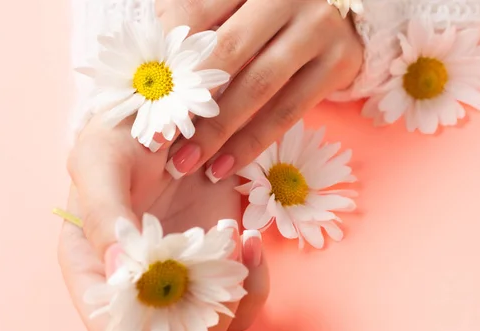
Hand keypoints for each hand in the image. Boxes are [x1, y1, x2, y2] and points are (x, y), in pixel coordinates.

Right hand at [60, 117, 268, 330]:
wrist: (170, 113)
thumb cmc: (119, 135)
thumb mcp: (99, 161)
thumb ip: (103, 214)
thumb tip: (124, 271)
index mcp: (96, 265)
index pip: (111, 326)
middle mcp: (141, 278)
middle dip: (202, 318)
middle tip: (221, 267)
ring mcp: (185, 270)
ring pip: (213, 320)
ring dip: (234, 293)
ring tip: (239, 238)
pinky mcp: (221, 257)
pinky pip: (243, 291)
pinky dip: (254, 275)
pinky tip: (251, 238)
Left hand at [157, 0, 363, 181]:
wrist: (336, 14)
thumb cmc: (269, 14)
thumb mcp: (233, 9)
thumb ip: (196, 29)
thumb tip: (152, 72)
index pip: (195, 15)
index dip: (166, 58)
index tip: (141, 99)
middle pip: (228, 53)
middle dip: (188, 101)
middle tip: (155, 141)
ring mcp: (318, 29)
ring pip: (259, 87)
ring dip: (218, 132)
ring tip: (185, 164)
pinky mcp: (338, 63)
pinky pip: (289, 112)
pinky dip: (253, 143)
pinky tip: (225, 166)